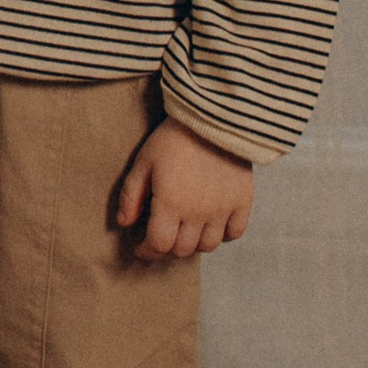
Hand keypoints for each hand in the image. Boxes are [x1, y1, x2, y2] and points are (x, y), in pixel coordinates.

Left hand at [114, 120, 255, 261]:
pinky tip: (211, 225)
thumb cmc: (174, 138)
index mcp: (171, 203)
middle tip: (161, 238)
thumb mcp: (144, 162)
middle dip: (167, 248)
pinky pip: (235, 233)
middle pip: (183, 249)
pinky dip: (222, 235)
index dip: (147, 250)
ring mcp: (223, 209)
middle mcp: (199, 212)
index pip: (159, 244)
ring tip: (184, 232)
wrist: (213, 117)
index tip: (141, 247)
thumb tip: (125, 223)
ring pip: (208, 245)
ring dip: (193, 244)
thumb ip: (131, 195)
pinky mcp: (243, 201)